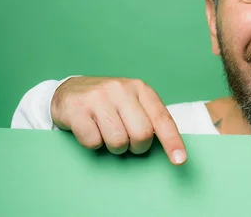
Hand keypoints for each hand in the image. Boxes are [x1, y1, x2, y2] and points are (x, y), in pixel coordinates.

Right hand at [51, 76, 185, 164]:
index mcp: (141, 89)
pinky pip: (93, 142)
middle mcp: (121, 89)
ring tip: (107, 133)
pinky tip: (90, 129)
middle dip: (136, 146)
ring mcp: (98, 97)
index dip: (173, 142)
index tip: (180, 161)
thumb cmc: (109, 103)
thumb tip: (170, 148)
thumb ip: (149, 118)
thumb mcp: (132, 103)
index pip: (163, 119)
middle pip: (142, 134)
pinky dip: (93, 143)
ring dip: (114, 146)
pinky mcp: (77, 109)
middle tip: (128, 141)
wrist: (70, 91)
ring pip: (118, 141)